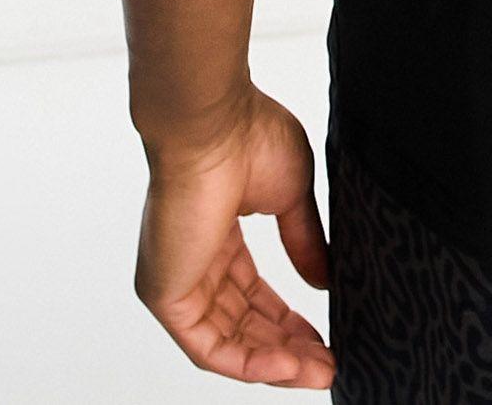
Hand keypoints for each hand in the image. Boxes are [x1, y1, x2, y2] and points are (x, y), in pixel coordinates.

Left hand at [135, 89, 334, 387]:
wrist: (213, 122)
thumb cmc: (246, 134)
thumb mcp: (291, 194)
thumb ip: (305, 241)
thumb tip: (324, 281)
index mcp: (217, 230)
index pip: (250, 292)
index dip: (287, 320)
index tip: (322, 338)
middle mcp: (193, 257)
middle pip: (241, 322)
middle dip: (287, 348)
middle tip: (326, 363)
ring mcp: (176, 278)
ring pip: (227, 341)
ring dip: (275, 363)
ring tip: (318, 369)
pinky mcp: (165, 294)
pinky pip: (207, 347)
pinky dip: (249, 362)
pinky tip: (287, 365)